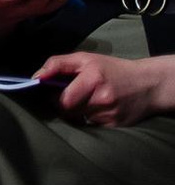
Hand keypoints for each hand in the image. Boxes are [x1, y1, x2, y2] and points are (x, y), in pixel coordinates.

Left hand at [36, 51, 174, 127]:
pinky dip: (90, 118)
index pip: (63, 99)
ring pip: (79, 118)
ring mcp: (111, 114)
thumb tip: (35, 77)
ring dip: (77, 111)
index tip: (54, 92)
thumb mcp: (85, 58)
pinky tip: (98, 108)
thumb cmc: (112, 70)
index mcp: (93, 78)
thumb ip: (57, 64)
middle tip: (69, 96)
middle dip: (64, 105)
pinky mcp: (116, 125)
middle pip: (69, 111)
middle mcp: (103, 98)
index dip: (54, 98)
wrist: (149, 84)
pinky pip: (92, 125)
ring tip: (87, 100)